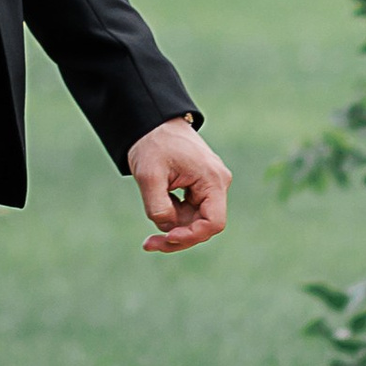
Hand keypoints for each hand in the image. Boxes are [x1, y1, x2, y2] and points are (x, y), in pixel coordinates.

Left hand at [125, 116, 229, 253]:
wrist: (151, 121)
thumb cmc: (152, 144)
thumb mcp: (148, 176)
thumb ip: (158, 208)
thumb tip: (167, 229)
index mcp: (212, 180)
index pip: (214, 222)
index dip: (191, 235)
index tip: (167, 237)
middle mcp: (216, 184)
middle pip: (203, 225)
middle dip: (177, 237)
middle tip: (148, 244)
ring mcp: (209, 186)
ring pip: (194, 221)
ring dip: (172, 228)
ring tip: (148, 232)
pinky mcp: (198, 187)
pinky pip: (189, 212)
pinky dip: (173, 219)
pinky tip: (156, 215)